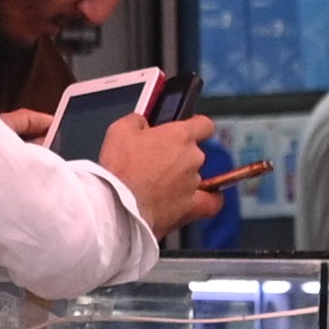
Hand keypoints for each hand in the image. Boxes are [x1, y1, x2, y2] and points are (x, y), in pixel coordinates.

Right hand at [101, 110, 234, 236]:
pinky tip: (197, 200)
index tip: (187, 129)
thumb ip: (137, 122)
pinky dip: (208, 201)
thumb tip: (141, 123)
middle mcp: (193, 158)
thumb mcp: (119, 131)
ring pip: (194, 176)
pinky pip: (210, 203)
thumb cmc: (119, 170)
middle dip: (177, 156)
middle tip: (154, 163)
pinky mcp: (191, 206)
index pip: (203, 125)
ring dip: (179, 179)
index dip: (195, 126)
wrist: (118, 206)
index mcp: (179, 135)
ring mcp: (194, 183)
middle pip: (194, 153)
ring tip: (156, 187)